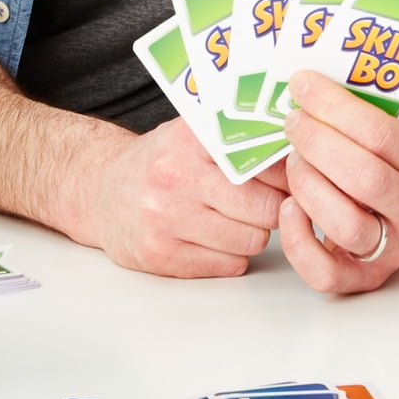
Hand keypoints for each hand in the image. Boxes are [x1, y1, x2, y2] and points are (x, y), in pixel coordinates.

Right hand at [63, 118, 289, 278]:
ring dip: (253, 235)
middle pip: (266, 208)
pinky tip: (214, 238)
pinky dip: (231, 256)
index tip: (294, 177)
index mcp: (192, 140)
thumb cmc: (158, 161)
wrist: (97, 189)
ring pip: (251, 241)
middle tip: (266, 204)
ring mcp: (166, 220)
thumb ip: (241, 137)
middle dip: (274, 210)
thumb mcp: (194, 133)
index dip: (289, 174)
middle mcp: (177, 178)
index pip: (267, 163)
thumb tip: (301, 149)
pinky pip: (228, 265)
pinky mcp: (160, 255)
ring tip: (235, 220)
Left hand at [273, 71, 398, 293]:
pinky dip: (298, 241)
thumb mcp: (392, 118)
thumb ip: (359, 103)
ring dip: (308, 187)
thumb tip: (303, 83)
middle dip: (317, 145)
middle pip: (365, 179)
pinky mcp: (368, 276)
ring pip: (348, 226)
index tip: (301, 85)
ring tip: (294, 163)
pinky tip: (289, 208)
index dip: (334, 107)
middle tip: (292, 122)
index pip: (381, 134)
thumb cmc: (389, 150)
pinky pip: (327, 273)